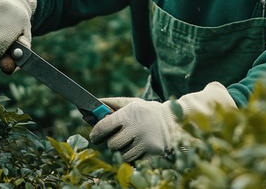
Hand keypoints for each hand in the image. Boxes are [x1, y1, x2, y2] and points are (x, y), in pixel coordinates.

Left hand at [89, 82, 236, 161]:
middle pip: (112, 145)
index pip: (103, 127)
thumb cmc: (147, 112)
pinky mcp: (154, 153)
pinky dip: (136, 158)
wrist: (174, 120)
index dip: (96, 134)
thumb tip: (91, 105)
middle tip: (122, 138)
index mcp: (129, 113)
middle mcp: (137, 127)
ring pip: (123, 156)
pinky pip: (135, 162)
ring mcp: (146, 141)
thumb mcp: (131, 103)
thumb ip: (111, 104)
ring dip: (126, 151)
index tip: (95, 137)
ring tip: (135, 142)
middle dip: (114, 143)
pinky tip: (142, 149)